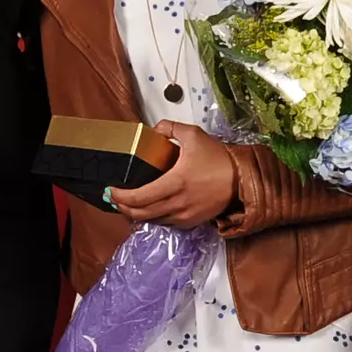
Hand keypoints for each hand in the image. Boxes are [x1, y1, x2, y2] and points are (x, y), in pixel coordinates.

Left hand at [108, 120, 237, 227]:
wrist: (242, 179)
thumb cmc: (219, 158)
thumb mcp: (194, 135)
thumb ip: (170, 129)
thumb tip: (154, 130)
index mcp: (175, 183)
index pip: (139, 197)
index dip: (120, 197)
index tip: (110, 190)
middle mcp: (177, 204)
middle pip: (140, 213)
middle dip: (122, 207)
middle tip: (114, 198)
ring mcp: (184, 216)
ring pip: (151, 220)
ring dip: (136, 214)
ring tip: (128, 203)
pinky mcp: (191, 221)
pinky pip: (165, 223)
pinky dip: (153, 217)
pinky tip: (149, 208)